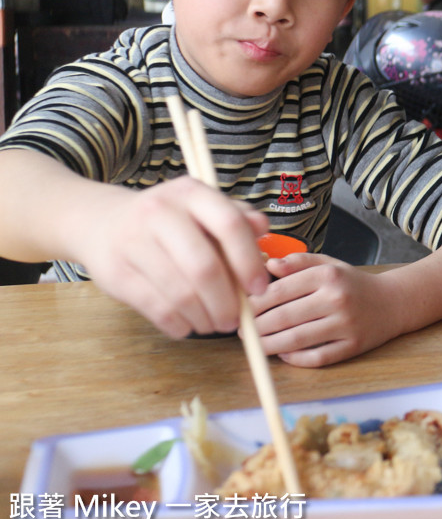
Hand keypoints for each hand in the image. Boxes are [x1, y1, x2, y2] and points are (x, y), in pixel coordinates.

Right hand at [76, 177, 269, 337]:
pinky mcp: (115, 274)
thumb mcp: (202, 208)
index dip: (249, 262)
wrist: (101, 221)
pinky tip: (188, 325)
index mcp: (190, 193)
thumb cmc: (170, 220)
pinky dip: (180, 325)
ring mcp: (133, 242)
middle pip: (204, 268)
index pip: (229, 225)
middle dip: (227, 302)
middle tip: (235, 319)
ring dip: (205, 318)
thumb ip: (237, 218)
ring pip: (181, 294)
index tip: (258, 288)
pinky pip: (157, 309)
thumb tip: (263, 229)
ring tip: (214, 324)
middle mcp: (159, 212)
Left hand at [247, 253, 401, 366]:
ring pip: (296, 340)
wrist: (393, 302)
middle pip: (284, 317)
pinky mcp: (353, 347)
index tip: (239, 309)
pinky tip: (283, 354)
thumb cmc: (353, 284)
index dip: (253, 303)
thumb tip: (267, 265)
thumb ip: (298, 262)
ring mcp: (346, 325)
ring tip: (255, 345)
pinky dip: (295, 359)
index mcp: (328, 276)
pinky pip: (317, 358)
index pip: (279, 291)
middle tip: (242, 330)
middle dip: (256, 327)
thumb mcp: (328, 264)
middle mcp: (337, 299)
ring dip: (269, 345)